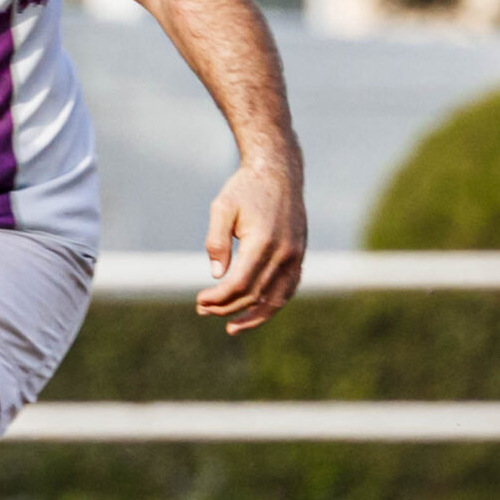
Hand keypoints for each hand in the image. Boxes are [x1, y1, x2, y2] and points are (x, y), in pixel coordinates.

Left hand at [196, 158, 304, 334]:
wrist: (278, 171)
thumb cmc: (245, 189)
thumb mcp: (222, 208)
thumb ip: (216, 242)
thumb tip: (216, 276)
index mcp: (263, 243)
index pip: (240, 285)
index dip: (219, 299)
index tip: (199, 301)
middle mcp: (284, 253)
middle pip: (255, 295)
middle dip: (227, 307)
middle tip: (203, 310)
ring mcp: (296, 256)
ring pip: (278, 299)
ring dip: (254, 316)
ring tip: (232, 327)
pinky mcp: (300, 255)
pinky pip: (289, 288)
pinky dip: (273, 304)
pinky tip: (255, 311)